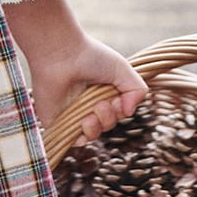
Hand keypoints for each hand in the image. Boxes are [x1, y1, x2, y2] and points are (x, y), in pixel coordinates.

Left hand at [25, 38, 145, 142]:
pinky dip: (84, 135)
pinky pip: (76, 141)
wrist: (61, 55)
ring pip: (94, 134)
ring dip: (98, 126)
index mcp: (102, 92)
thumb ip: (137, 90)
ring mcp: (73, 114)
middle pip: (108, 124)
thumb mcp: (122, 69)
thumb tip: (129, 112)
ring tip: (92, 111)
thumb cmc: (90, 57)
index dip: (121, 110)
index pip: (118, 112)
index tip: (118, 98)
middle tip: (101, 103)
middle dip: (109, 117)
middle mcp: (87, 103)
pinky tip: (84, 121)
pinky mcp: (59, 122)